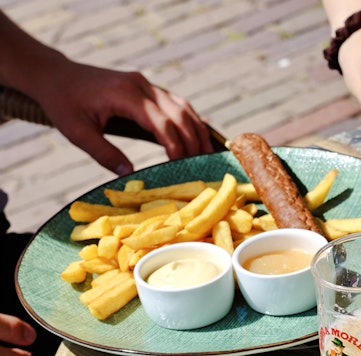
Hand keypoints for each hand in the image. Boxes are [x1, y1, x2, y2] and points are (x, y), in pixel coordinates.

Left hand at [28, 58, 213, 173]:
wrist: (55, 75)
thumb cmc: (63, 104)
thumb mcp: (77, 133)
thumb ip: (104, 154)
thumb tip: (130, 175)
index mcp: (125, 95)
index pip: (161, 122)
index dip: (175, 145)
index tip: (182, 166)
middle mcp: (140, 85)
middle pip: (179, 114)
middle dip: (193, 141)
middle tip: (204, 165)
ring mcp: (146, 84)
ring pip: (183, 107)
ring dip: (197, 131)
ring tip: (207, 154)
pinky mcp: (147, 87)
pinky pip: (177, 104)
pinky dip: (190, 121)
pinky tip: (197, 138)